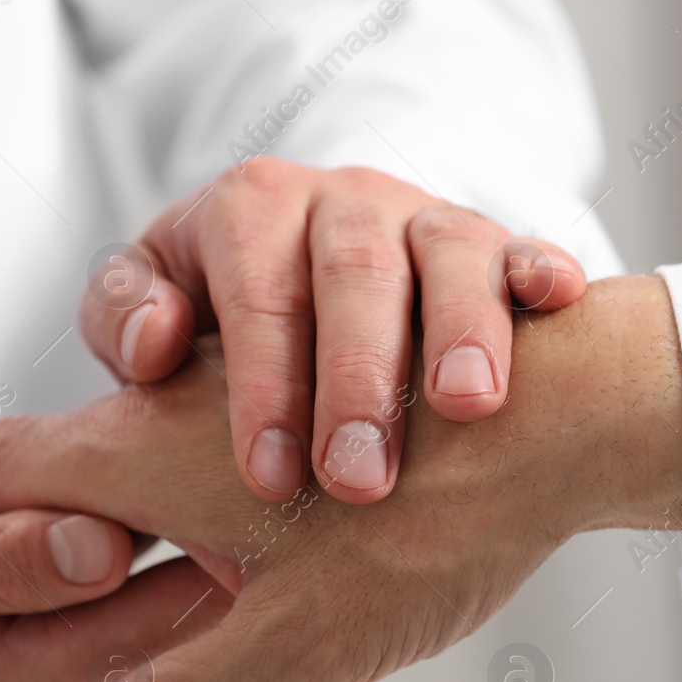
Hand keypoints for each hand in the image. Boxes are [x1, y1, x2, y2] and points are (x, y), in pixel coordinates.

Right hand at [0, 275, 681, 681]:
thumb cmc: (432, 527)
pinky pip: (233, 386)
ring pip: (151, 400)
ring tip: (54, 474)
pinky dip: (199, 417)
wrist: (565, 409)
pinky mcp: (329, 363)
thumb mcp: (297, 643)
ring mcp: (264, 371)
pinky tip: (229, 442)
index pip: (16, 467)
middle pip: (71, 428)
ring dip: (92, 436)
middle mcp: (195, 396)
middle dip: (3, 460)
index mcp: (157, 454)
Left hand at [81, 159, 588, 503]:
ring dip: (457, 330)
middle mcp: (341, 202)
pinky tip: (557, 301)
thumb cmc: (227, 320)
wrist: (324, 281)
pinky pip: (523, 248)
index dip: (260, 381)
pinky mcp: (495, 249)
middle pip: (351, 273)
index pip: (252, 290)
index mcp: (248, 211)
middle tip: (359, 479)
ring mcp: (424, 220)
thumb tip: (156, 343)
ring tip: (466, 408)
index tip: (270, 477)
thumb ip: (124, 324)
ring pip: (447, 254)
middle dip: (357, 376)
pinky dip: (539, 270)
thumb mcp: (158, 309)